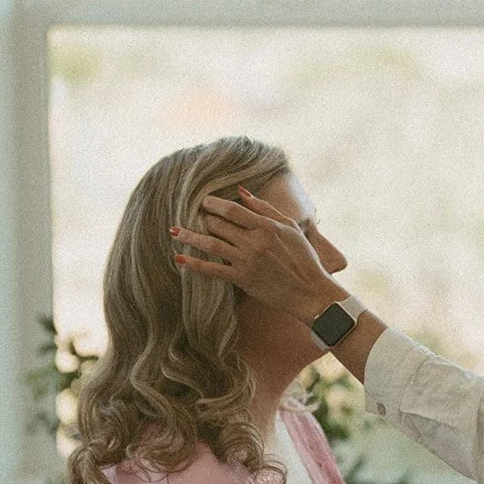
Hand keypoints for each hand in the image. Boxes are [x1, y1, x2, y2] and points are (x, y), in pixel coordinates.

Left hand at [171, 188, 335, 320]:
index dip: (215, 204)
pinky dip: (194, 264)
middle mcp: (255, 242)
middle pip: (219, 225)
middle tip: (191, 215)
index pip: (234, 210)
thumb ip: (266, 208)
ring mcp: (247, 261)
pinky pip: (213, 270)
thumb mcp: (290, 228)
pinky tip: (180, 259)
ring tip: (174, 231)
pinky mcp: (242, 279)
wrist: (310, 291)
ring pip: (211, 244)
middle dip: (203, 219)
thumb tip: (241, 191)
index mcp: (267, 227)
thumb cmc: (304, 258)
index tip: (204, 201)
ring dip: (190, 237)